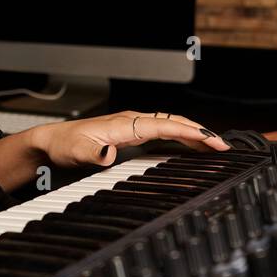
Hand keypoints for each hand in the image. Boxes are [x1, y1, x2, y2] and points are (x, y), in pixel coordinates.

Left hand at [32, 110, 229, 168]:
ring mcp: (133, 127)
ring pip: (171, 126)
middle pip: (174, 122)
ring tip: (217, 147)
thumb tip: (108, 153)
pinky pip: (163, 133)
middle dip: (201, 133)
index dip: (191, 132)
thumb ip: (92, 153)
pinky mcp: (131, 134)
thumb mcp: (76, 152)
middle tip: (225, 147)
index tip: (212, 140)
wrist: (51, 142)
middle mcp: (132, 122)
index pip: (166, 125)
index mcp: (125, 124)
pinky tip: (191, 146)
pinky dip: (181, 138)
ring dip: (194, 135)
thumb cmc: (63, 145)